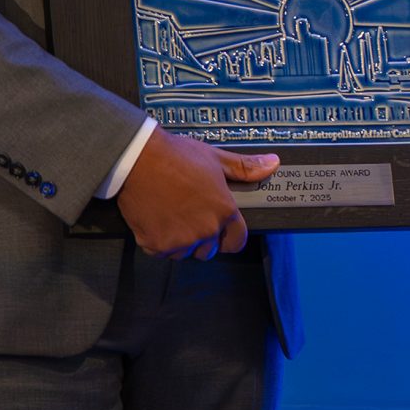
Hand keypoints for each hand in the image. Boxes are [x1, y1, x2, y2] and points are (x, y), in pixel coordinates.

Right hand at [116, 133, 278, 259]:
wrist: (137, 159)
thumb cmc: (176, 156)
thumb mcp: (215, 159)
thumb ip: (245, 168)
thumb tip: (272, 165)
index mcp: (224, 212)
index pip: (237, 241)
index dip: (230, 235)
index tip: (221, 227)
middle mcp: (205, 230)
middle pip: (210, 250)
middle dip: (204, 238)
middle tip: (191, 215)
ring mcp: (180, 241)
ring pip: (186, 253)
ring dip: (181, 241)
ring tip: (173, 215)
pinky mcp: (156, 246)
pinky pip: (162, 252)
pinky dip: (159, 241)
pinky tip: (157, 219)